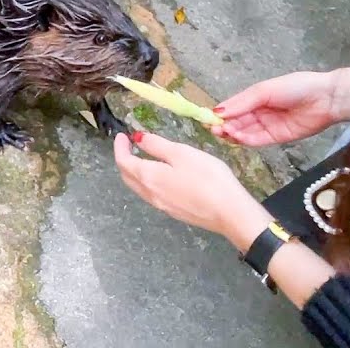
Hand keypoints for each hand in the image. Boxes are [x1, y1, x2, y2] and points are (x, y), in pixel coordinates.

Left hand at [113, 132, 264, 239]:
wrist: (230, 213)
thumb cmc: (207, 178)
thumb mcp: (182, 153)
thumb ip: (157, 145)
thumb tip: (138, 138)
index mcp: (148, 177)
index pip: (124, 162)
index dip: (120, 148)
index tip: (122, 136)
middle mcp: (150, 194)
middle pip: (127, 177)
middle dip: (124, 160)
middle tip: (128, 145)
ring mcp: (162, 206)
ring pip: (138, 188)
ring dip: (134, 172)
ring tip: (141, 157)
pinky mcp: (174, 212)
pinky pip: (151, 195)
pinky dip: (146, 182)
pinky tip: (158, 175)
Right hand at [211, 71, 340, 146]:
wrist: (325, 98)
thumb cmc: (295, 87)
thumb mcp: (265, 90)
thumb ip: (242, 102)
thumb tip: (218, 110)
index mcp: (254, 98)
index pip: (232, 107)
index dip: (219, 113)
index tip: (206, 118)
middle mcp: (258, 113)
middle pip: (236, 122)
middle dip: (223, 125)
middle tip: (213, 129)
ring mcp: (267, 126)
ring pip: (244, 132)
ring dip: (232, 133)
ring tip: (224, 132)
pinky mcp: (277, 138)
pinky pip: (257, 140)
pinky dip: (246, 140)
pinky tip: (237, 138)